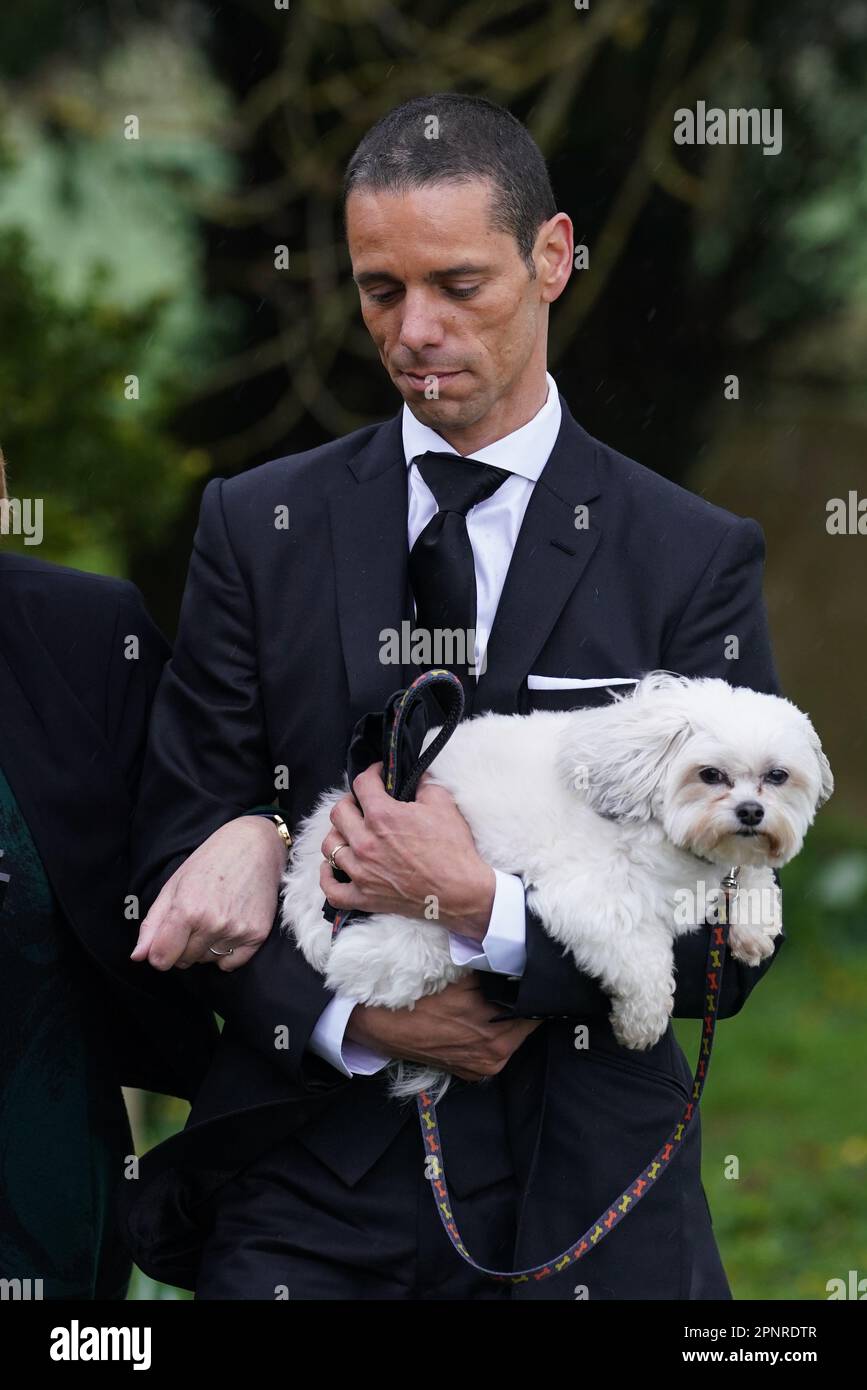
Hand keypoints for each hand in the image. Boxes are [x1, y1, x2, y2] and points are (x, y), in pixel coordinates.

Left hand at [131, 815, 286, 971]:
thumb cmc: (210, 862)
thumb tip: (138, 956)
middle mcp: (212, 924)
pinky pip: (231, 964)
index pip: (162, 958)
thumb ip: (153, 924)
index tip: (166, 941)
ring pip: (207, 961)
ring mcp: (237, 930)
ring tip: (215, 917)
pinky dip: (227, 952)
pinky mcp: (258, 935)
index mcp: (187, 909)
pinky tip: (230, 926)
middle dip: (183, 946)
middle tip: (196, 917)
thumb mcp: (174, 886)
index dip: (159, 952)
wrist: (255, 846)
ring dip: (205, 947)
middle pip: (184, 961)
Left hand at [320, 763, 495, 939]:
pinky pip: (332, 889)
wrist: (461, 892)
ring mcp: (361, 872)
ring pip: (330, 847)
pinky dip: (328, 877)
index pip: (362, 785)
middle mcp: (365, 842)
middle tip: (363, 804)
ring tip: (351, 834)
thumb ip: (424, 784)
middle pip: (338, 813)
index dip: (371, 773)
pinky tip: (333, 868)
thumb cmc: (453, 849)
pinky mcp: (364, 897)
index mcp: (383, 817)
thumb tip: (416, 775)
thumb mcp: (443, 804)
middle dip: (350, 802)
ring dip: (339, 836)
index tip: (379, 775)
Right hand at [345, 974, 540, 1081]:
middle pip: (524, 1024)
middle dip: (521, 1003)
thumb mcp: (458, 977)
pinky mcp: (469, 1071)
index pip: (532, 1008)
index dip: (533, 989)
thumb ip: (492, 971)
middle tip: (515, 982)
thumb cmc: (415, 997)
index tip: (532, 974)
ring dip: (507, 1019)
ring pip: (511, 1037)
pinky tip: (478, 1017)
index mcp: (494, 1029)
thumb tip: (516, 959)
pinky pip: (493, 1049)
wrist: (377, 1026)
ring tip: (495, 998)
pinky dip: (492, 1034)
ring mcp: (481, 1066)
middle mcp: (493, 1053)